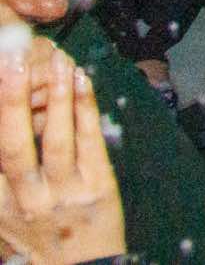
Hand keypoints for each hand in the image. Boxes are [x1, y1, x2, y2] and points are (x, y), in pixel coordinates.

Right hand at [0, 43, 125, 264]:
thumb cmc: (37, 241)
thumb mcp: (2, 220)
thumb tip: (3, 135)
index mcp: (0, 202)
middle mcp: (27, 198)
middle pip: (14, 144)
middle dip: (12, 99)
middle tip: (13, 59)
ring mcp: (65, 192)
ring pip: (57, 138)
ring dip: (56, 95)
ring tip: (56, 60)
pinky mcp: (99, 187)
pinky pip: (91, 141)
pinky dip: (85, 108)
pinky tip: (83, 80)